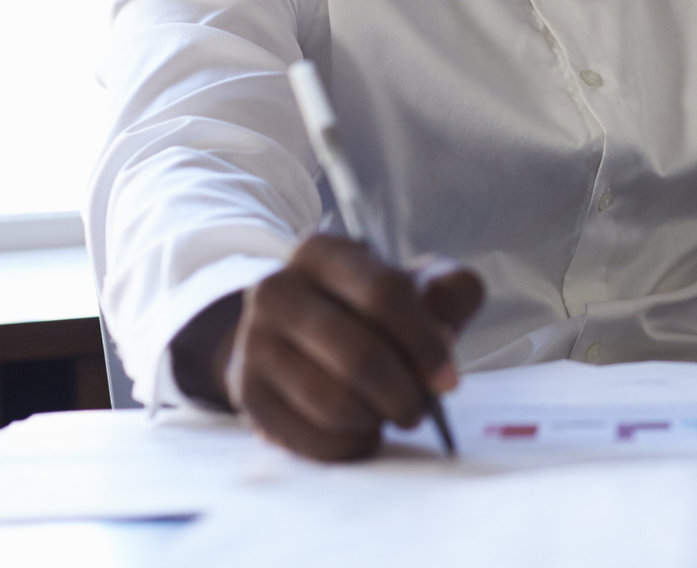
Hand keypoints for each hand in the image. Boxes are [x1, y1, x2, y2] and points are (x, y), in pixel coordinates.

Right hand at [170, 234, 484, 460]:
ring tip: (390, 416)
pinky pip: (307, 437)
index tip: (447, 380)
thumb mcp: (418, 283)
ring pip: (330, 401)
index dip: (424, 343)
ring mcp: (254, 342)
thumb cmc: (372, 308)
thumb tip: (441, 336)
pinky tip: (363, 431)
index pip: (384, 294)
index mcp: (322, 251)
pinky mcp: (247, 393)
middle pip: (357, 354)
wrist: (298, 333)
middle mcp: (277, 289)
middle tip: (421, 409)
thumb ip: (448, 293)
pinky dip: (347, 445)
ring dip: (375, 420)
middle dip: (402, 393)